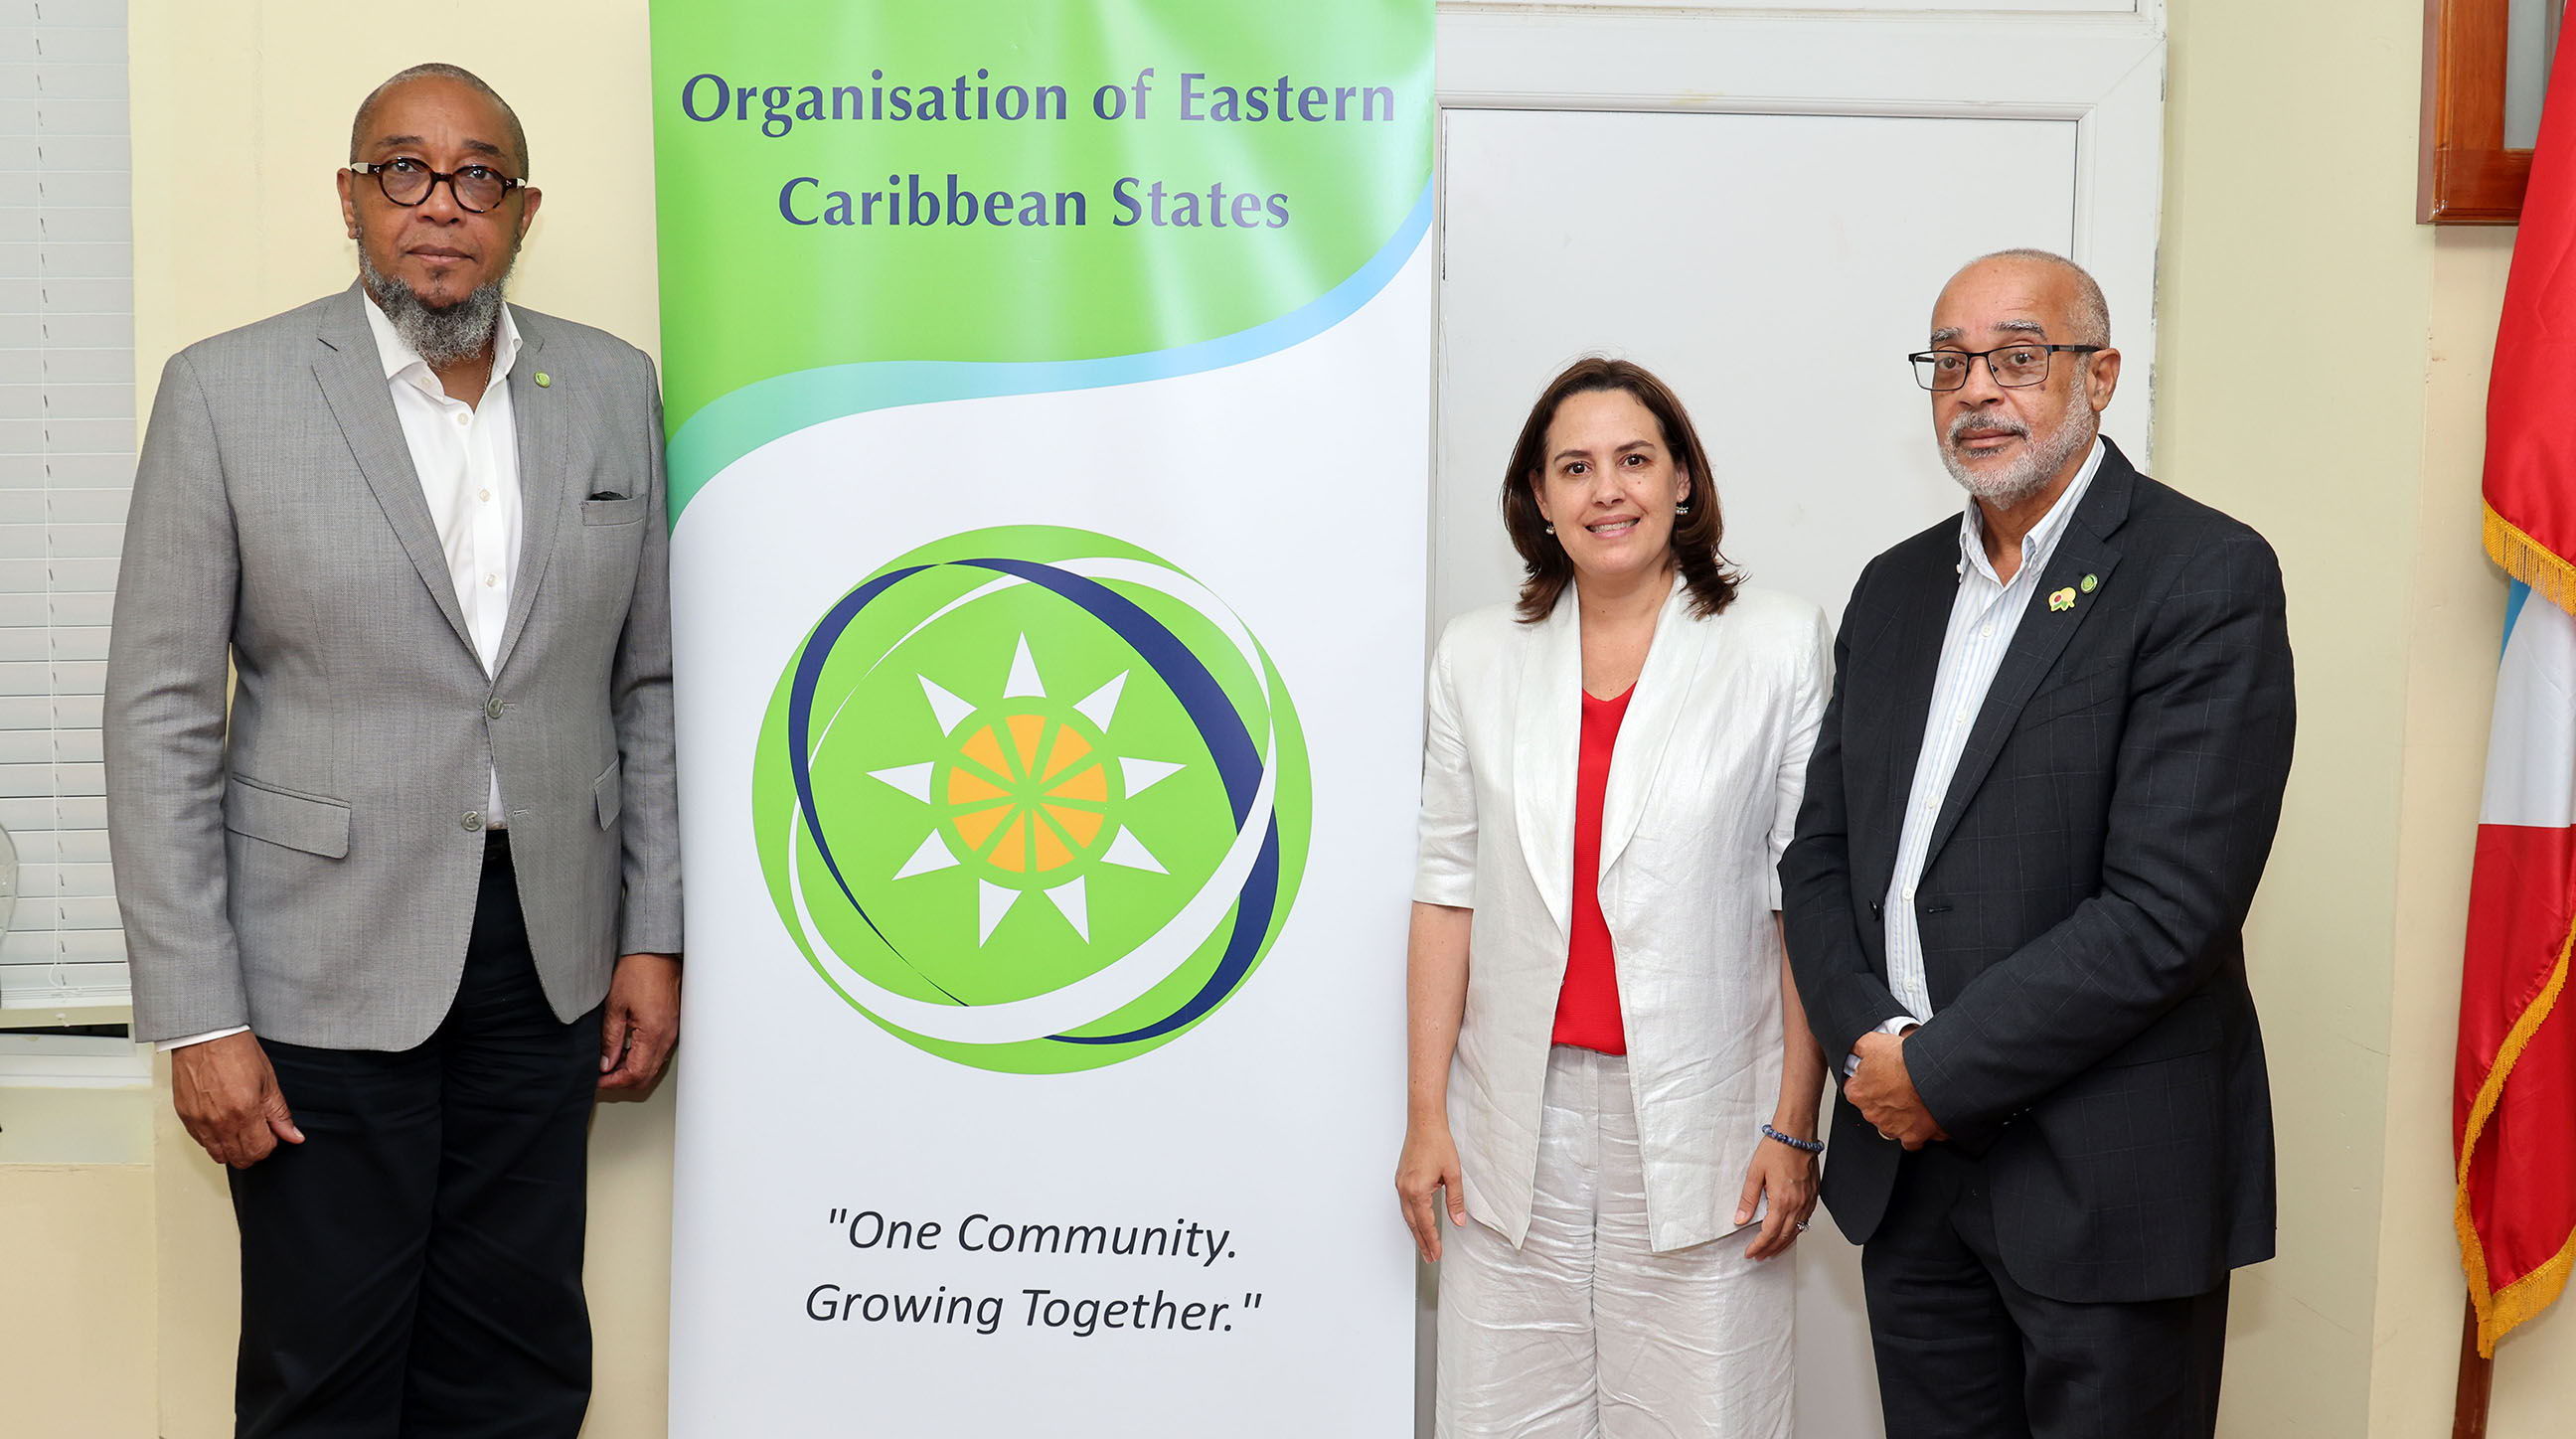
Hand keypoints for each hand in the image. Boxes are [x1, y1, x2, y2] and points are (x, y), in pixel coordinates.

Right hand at [171, 1030, 302, 1167]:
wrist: (205, 1036)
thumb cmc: (235, 1051)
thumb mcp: (268, 1082)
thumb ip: (280, 1114)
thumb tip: (293, 1136)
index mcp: (244, 1112)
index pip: (259, 1151)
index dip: (270, 1145)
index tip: (271, 1133)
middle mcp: (220, 1122)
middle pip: (239, 1158)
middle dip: (253, 1150)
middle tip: (258, 1132)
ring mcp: (200, 1122)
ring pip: (218, 1155)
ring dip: (232, 1148)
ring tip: (240, 1128)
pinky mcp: (185, 1117)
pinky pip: (201, 1142)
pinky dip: (214, 1139)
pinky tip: (222, 1123)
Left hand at [599, 952, 681, 1093]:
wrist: (656, 952)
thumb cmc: (638, 971)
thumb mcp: (615, 1006)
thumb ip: (611, 1039)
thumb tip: (606, 1063)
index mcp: (653, 1033)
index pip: (635, 1073)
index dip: (615, 1082)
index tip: (599, 1082)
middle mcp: (667, 1036)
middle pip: (647, 1076)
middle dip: (624, 1081)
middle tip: (603, 1076)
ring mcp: (673, 1031)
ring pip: (654, 1066)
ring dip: (633, 1070)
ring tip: (611, 1063)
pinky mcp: (672, 1025)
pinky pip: (659, 1052)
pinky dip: (642, 1058)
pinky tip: (627, 1050)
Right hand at [1395, 1121, 1468, 1262]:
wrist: (1424, 1123)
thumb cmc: (1438, 1143)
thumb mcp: (1452, 1173)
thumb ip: (1455, 1200)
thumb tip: (1458, 1220)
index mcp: (1418, 1190)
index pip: (1425, 1223)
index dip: (1432, 1240)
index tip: (1436, 1254)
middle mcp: (1405, 1189)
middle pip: (1413, 1223)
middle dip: (1422, 1241)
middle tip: (1429, 1257)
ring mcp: (1400, 1184)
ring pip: (1407, 1215)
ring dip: (1416, 1231)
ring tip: (1425, 1244)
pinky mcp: (1401, 1178)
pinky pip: (1405, 1204)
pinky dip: (1412, 1217)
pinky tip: (1418, 1221)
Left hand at [1736, 1133, 1819, 1259]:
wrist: (1797, 1135)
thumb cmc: (1777, 1149)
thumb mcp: (1755, 1173)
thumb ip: (1748, 1199)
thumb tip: (1740, 1218)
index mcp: (1782, 1201)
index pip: (1769, 1233)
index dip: (1759, 1245)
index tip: (1750, 1252)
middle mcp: (1798, 1204)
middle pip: (1784, 1237)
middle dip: (1770, 1249)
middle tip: (1759, 1256)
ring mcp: (1808, 1201)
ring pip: (1797, 1231)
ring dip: (1784, 1244)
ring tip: (1772, 1250)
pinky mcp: (1814, 1196)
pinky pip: (1805, 1221)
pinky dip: (1796, 1232)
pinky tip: (1789, 1233)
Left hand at [1848, 1030, 1946, 1149]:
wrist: (1935, 1078)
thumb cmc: (1906, 1062)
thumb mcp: (1874, 1043)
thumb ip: (1858, 1048)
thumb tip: (1854, 1050)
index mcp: (1858, 1093)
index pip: (1854, 1089)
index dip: (1867, 1081)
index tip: (1877, 1076)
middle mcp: (1871, 1114)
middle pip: (1873, 1107)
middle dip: (1883, 1098)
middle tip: (1898, 1085)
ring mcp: (1891, 1127)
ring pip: (1890, 1123)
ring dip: (1898, 1114)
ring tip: (1912, 1099)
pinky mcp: (1911, 1136)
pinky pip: (1910, 1140)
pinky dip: (1915, 1131)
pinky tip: (1920, 1117)